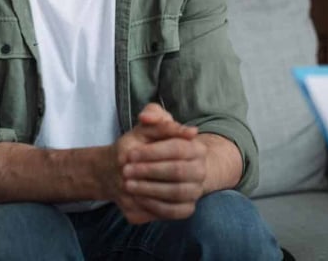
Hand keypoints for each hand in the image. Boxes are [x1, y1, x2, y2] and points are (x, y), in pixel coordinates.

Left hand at [114, 104, 204, 223]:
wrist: (153, 170)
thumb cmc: (151, 145)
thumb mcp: (149, 126)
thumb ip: (152, 115)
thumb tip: (147, 117)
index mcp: (197, 147)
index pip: (179, 148)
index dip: (153, 152)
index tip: (130, 154)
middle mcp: (201, 169)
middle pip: (178, 171)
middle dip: (149, 171)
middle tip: (126, 171)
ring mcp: (195, 190)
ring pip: (176, 193)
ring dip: (149, 189)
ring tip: (128, 184)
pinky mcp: (186, 208)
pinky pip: (173, 211)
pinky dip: (154, 205)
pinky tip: (138, 198)